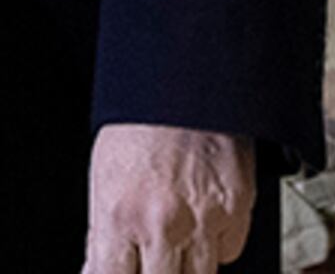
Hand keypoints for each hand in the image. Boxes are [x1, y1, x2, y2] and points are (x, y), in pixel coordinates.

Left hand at [83, 124, 254, 272]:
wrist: (186, 80)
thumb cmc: (140, 125)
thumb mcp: (103, 178)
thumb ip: (102, 235)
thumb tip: (96, 270)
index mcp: (120, 215)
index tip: (121, 272)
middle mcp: (163, 224)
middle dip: (155, 273)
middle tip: (153, 257)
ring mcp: (204, 221)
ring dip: (186, 267)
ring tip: (175, 242)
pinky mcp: (238, 211)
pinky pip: (229, 252)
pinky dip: (216, 246)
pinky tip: (203, 221)